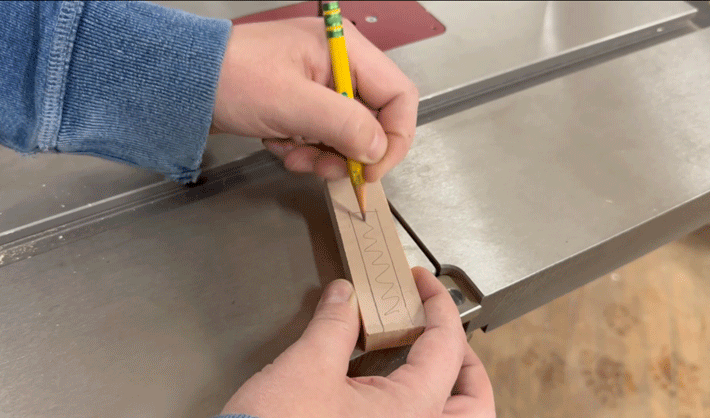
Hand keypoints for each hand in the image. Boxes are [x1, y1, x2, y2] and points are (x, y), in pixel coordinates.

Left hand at [211, 17, 418, 180]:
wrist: (184, 84)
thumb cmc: (232, 78)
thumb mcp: (292, 102)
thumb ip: (344, 124)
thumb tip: (378, 149)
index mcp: (346, 52)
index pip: (399, 96)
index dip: (395, 136)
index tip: (373, 167)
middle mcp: (340, 67)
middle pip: (374, 120)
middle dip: (350, 151)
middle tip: (323, 167)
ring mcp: (321, 87)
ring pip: (347, 135)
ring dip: (324, 155)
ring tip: (293, 155)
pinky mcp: (303, 105)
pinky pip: (322, 137)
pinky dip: (306, 150)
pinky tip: (280, 144)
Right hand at [219, 267, 494, 417]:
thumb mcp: (308, 367)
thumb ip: (335, 325)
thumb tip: (345, 295)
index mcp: (413, 412)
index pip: (448, 348)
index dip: (439, 305)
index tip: (423, 282)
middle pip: (476, 405)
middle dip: (469, 364)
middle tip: (444, 332)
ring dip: (451, 392)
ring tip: (429, 359)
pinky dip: (419, 406)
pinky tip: (391, 386)